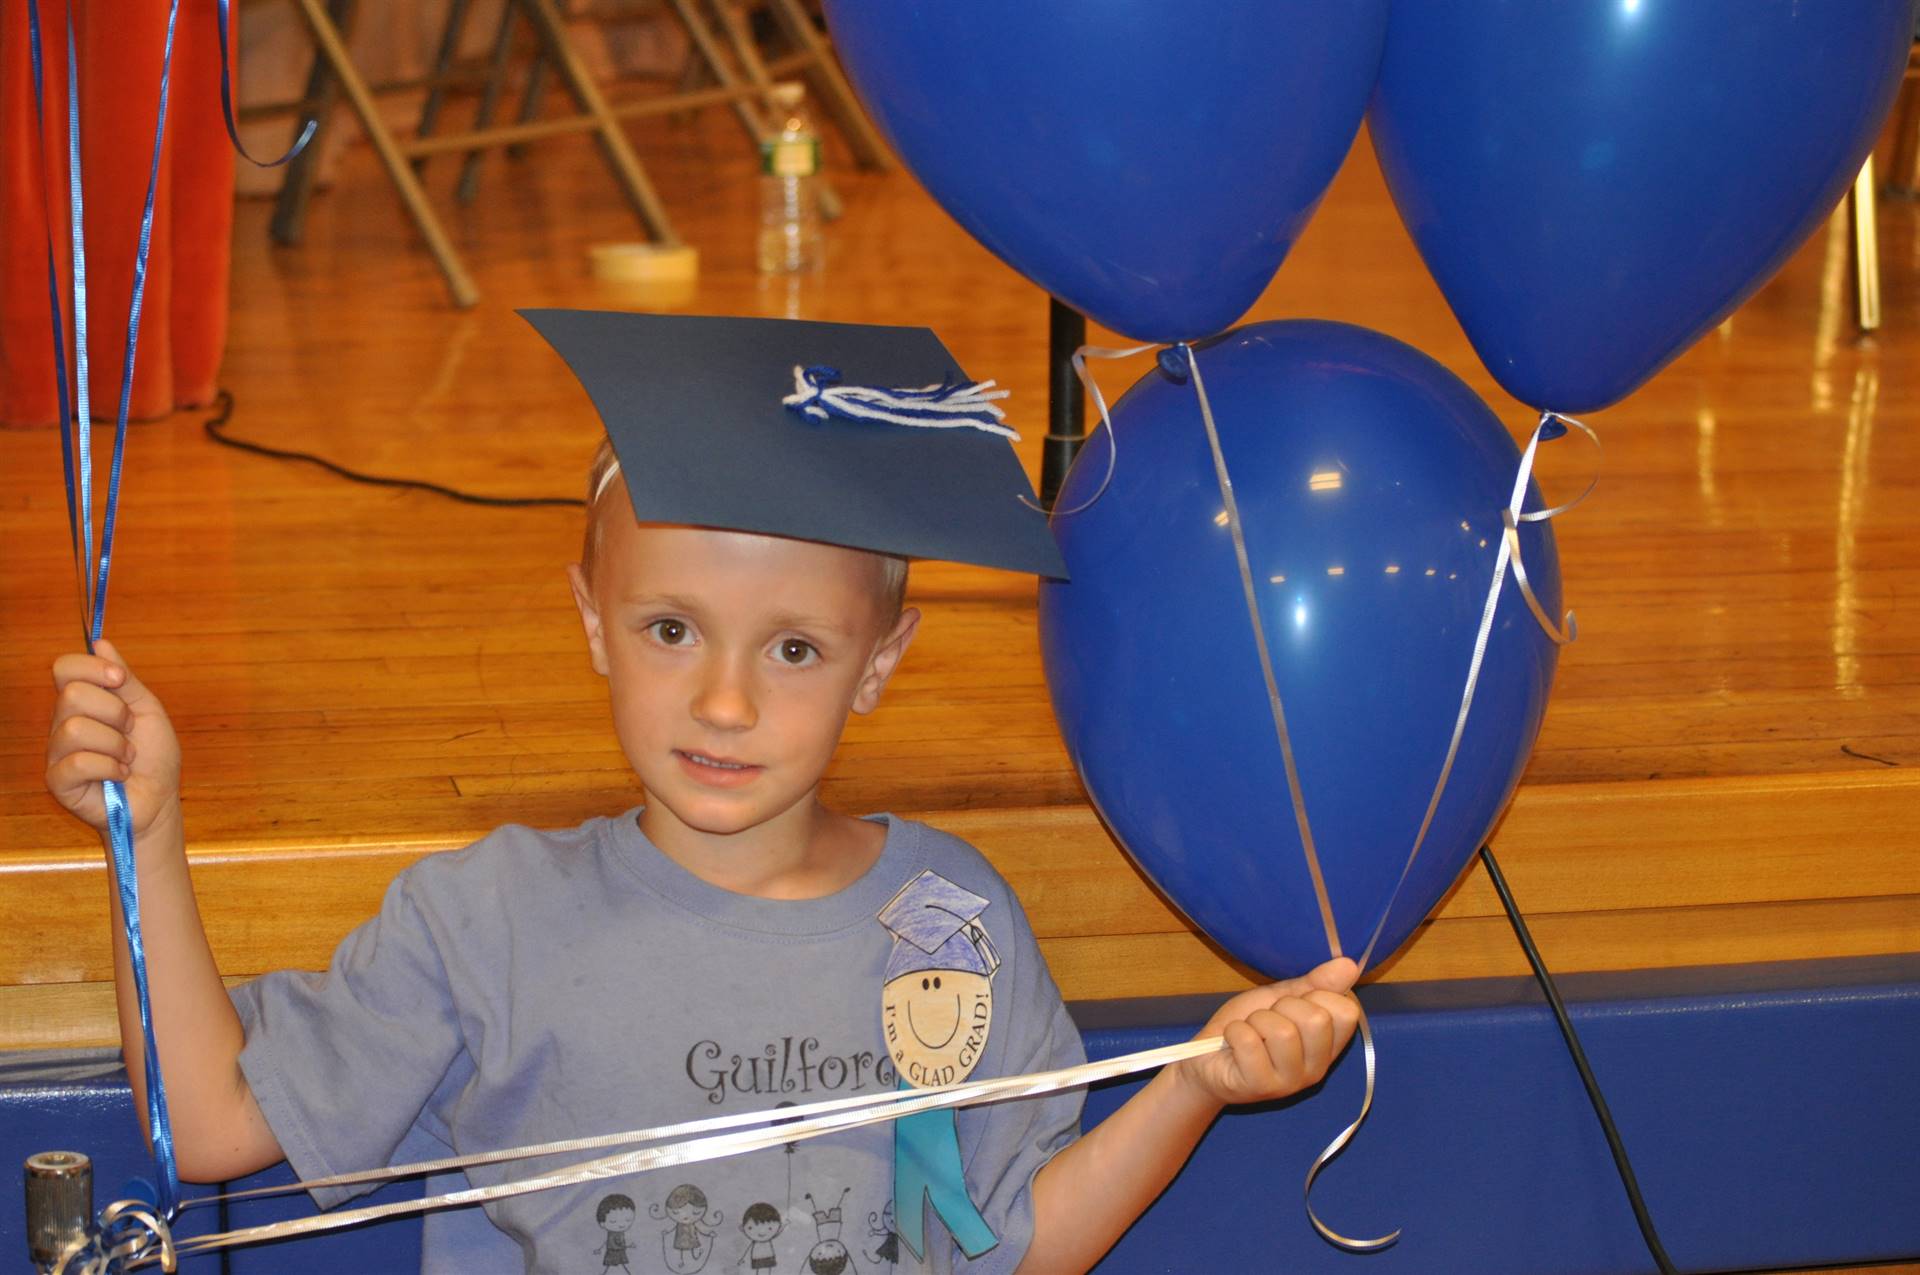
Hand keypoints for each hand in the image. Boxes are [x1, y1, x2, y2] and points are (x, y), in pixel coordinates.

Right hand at [46, 639, 182, 839]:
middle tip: (129, 732)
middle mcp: (63, 723)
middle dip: (115, 712)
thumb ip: (124, 679)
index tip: (120, 680)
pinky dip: (110, 767)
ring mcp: (57, 753)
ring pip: (76, 728)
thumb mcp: (147, 710)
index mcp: (83, 703)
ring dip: (116, 744)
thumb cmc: (153, 757)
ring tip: (127, 758)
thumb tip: (100, 643)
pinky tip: (119, 775)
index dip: (92, 668)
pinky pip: (78, 762)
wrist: (159, 799)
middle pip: (72, 694)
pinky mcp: (58, 782)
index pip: (65, 668)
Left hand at [1173, 957, 1360, 1107]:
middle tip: (1267, 1019)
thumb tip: (1350, 964)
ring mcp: (1290, 1082)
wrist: (1206, 1060)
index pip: (1347, 1013)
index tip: (1296, 1002)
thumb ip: (1314, 984)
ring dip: (1256, 1020)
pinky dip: (1235, 1031)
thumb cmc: (1248, 1029)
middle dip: (1283, 1006)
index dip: (1318, 995)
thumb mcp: (1281, 998)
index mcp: (1328, 1046)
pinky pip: (1250, 1042)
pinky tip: (1233, 1042)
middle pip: (1316, 1019)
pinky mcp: (1260, 1086)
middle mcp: (1316, 1068)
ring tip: (1250, 1031)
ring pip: (1282, 1031)